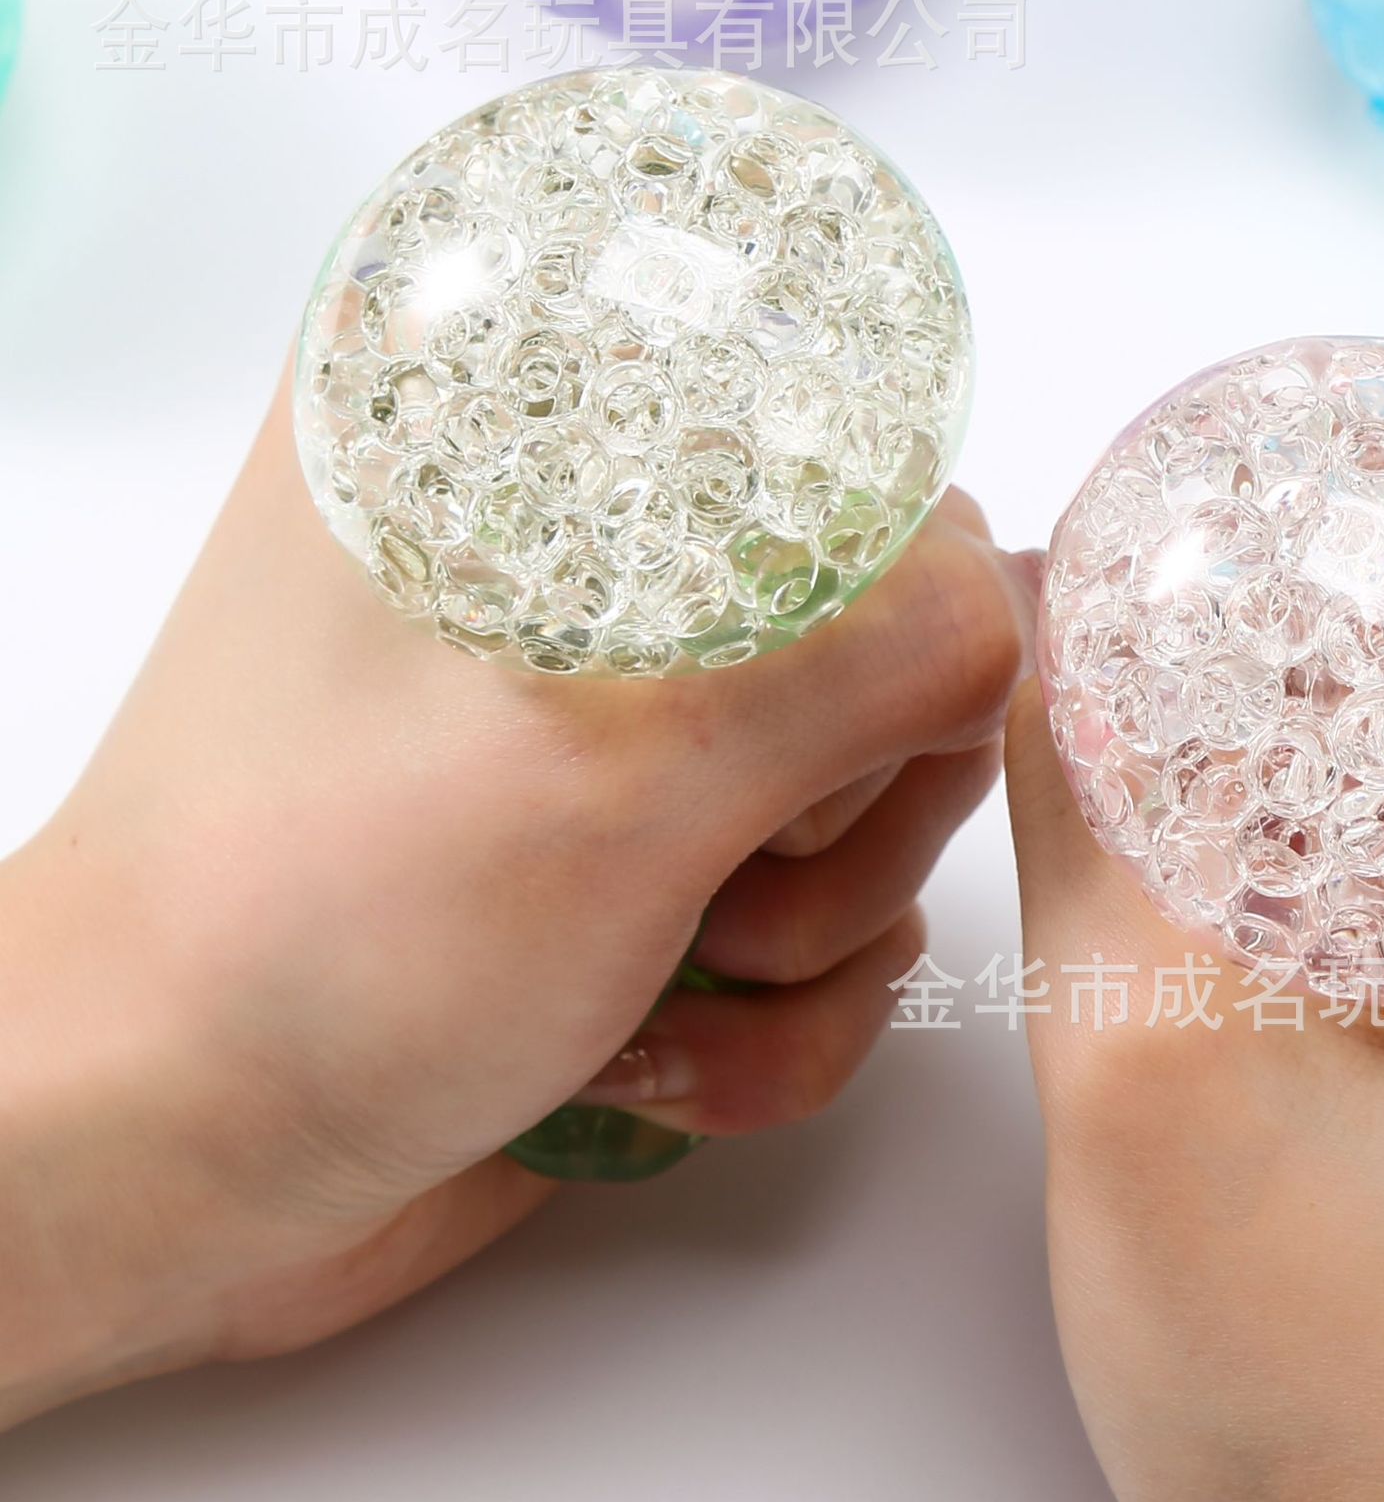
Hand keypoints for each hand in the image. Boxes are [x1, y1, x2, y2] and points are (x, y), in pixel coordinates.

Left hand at [0, 373, 1034, 1426]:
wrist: (170, 1166)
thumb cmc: (311, 939)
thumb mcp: (625, 779)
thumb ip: (864, 662)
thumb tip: (1004, 617)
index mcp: (525, 446)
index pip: (824, 425)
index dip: (876, 580)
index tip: (811, 718)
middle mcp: (586, 573)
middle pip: (878, 623)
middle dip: (854, 799)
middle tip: (743, 875)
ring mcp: (619, 725)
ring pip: (871, 787)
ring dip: (817, 928)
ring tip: (671, 978)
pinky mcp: (646, 857)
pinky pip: (818, 915)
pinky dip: (775, 1014)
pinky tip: (653, 1057)